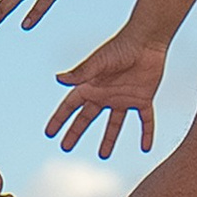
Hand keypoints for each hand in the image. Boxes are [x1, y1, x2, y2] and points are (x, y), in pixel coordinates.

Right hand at [46, 28, 169, 159]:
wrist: (147, 41)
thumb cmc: (121, 47)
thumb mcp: (100, 62)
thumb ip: (82, 72)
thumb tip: (58, 79)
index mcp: (91, 86)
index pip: (70, 106)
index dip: (59, 119)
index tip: (49, 133)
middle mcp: (105, 94)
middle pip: (87, 118)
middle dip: (75, 132)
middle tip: (65, 147)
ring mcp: (124, 98)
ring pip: (114, 124)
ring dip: (109, 139)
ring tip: (103, 155)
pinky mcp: (143, 99)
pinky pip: (145, 120)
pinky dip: (146, 133)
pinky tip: (146, 148)